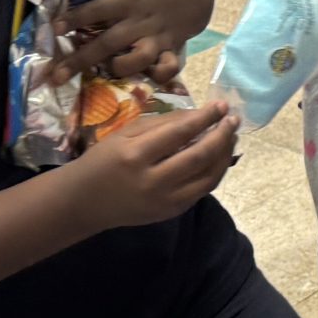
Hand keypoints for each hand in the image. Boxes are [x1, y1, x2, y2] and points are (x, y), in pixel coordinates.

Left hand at [49, 0, 215, 85]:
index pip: (99, 9)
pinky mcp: (169, 49)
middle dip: (82, 59)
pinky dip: (157, 76)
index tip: (54, 27)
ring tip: (99, 74)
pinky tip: (144, 81)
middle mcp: (140, 20)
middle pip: (109, 42)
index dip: (77, 18)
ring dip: (117, 68)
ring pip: (137, 60)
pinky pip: (166, 68)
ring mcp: (156, 37)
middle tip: (56, 75)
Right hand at [66, 98, 239, 229]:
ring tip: (231, 136)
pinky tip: (219, 156)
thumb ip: (162, 124)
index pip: (180, 133)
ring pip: (208, 177)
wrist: (85, 202)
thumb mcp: (124, 134)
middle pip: (199, 157)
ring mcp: (165, 201)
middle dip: (221, 136)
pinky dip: (215, 171)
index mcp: (136, 155)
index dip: (205, 117)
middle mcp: (153, 181)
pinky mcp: (172, 212)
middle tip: (233, 119)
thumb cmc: (103, 161)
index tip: (221, 105)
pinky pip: (202, 190)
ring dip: (225, 155)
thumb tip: (198, 115)